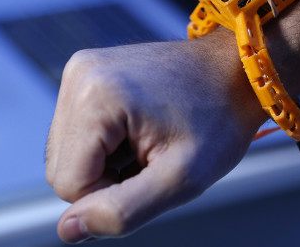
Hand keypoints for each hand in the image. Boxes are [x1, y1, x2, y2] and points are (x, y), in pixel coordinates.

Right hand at [45, 34, 266, 242]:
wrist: (237, 72)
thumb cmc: (220, 119)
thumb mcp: (183, 177)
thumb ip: (122, 211)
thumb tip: (67, 229)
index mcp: (97, 96)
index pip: (69, 185)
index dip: (113, 196)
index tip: (156, 171)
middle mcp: (81, 74)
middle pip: (62, 169)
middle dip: (109, 178)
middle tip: (157, 158)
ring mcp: (83, 69)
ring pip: (68, 153)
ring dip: (108, 162)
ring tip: (152, 141)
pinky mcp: (91, 72)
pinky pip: (79, 132)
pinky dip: (108, 143)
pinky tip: (143, 129)